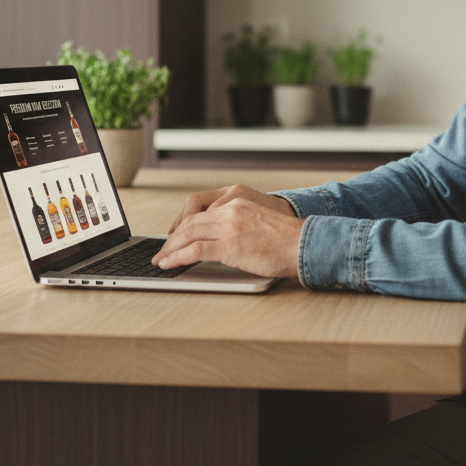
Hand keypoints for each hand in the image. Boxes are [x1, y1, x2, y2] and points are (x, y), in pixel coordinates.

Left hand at [154, 185, 301, 277]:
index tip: (174, 237)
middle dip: (172, 238)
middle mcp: (230, 210)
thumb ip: (239, 226)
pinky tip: (169, 264)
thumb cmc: (288, 240)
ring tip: (160, 260)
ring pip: (188, 234)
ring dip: (170, 249)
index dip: (182, 225)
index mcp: (237, 201)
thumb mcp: (259, 223)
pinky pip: (195, 250)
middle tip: (162, 251)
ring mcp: (229, 226)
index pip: (200, 211)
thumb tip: (222, 243)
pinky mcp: (230, 245)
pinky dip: (178, 257)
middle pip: (190, 222)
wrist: (305, 244)